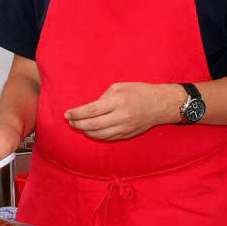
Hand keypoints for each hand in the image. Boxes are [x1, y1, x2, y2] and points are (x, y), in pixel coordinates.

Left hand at [65, 82, 182, 140]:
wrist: (159, 105)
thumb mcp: (119, 87)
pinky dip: (96, 136)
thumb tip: (89, 108)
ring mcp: (124, 128)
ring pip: (99, 135)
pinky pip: (107, 138)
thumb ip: (103, 97)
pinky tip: (90, 131)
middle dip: (78, 124)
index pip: (91, 110)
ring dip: (85, 132)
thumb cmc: (139, 92)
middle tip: (70, 122)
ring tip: (78, 126)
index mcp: (117, 102)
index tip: (67, 114)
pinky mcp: (127, 135)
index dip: (76, 114)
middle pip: (92, 125)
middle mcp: (120, 117)